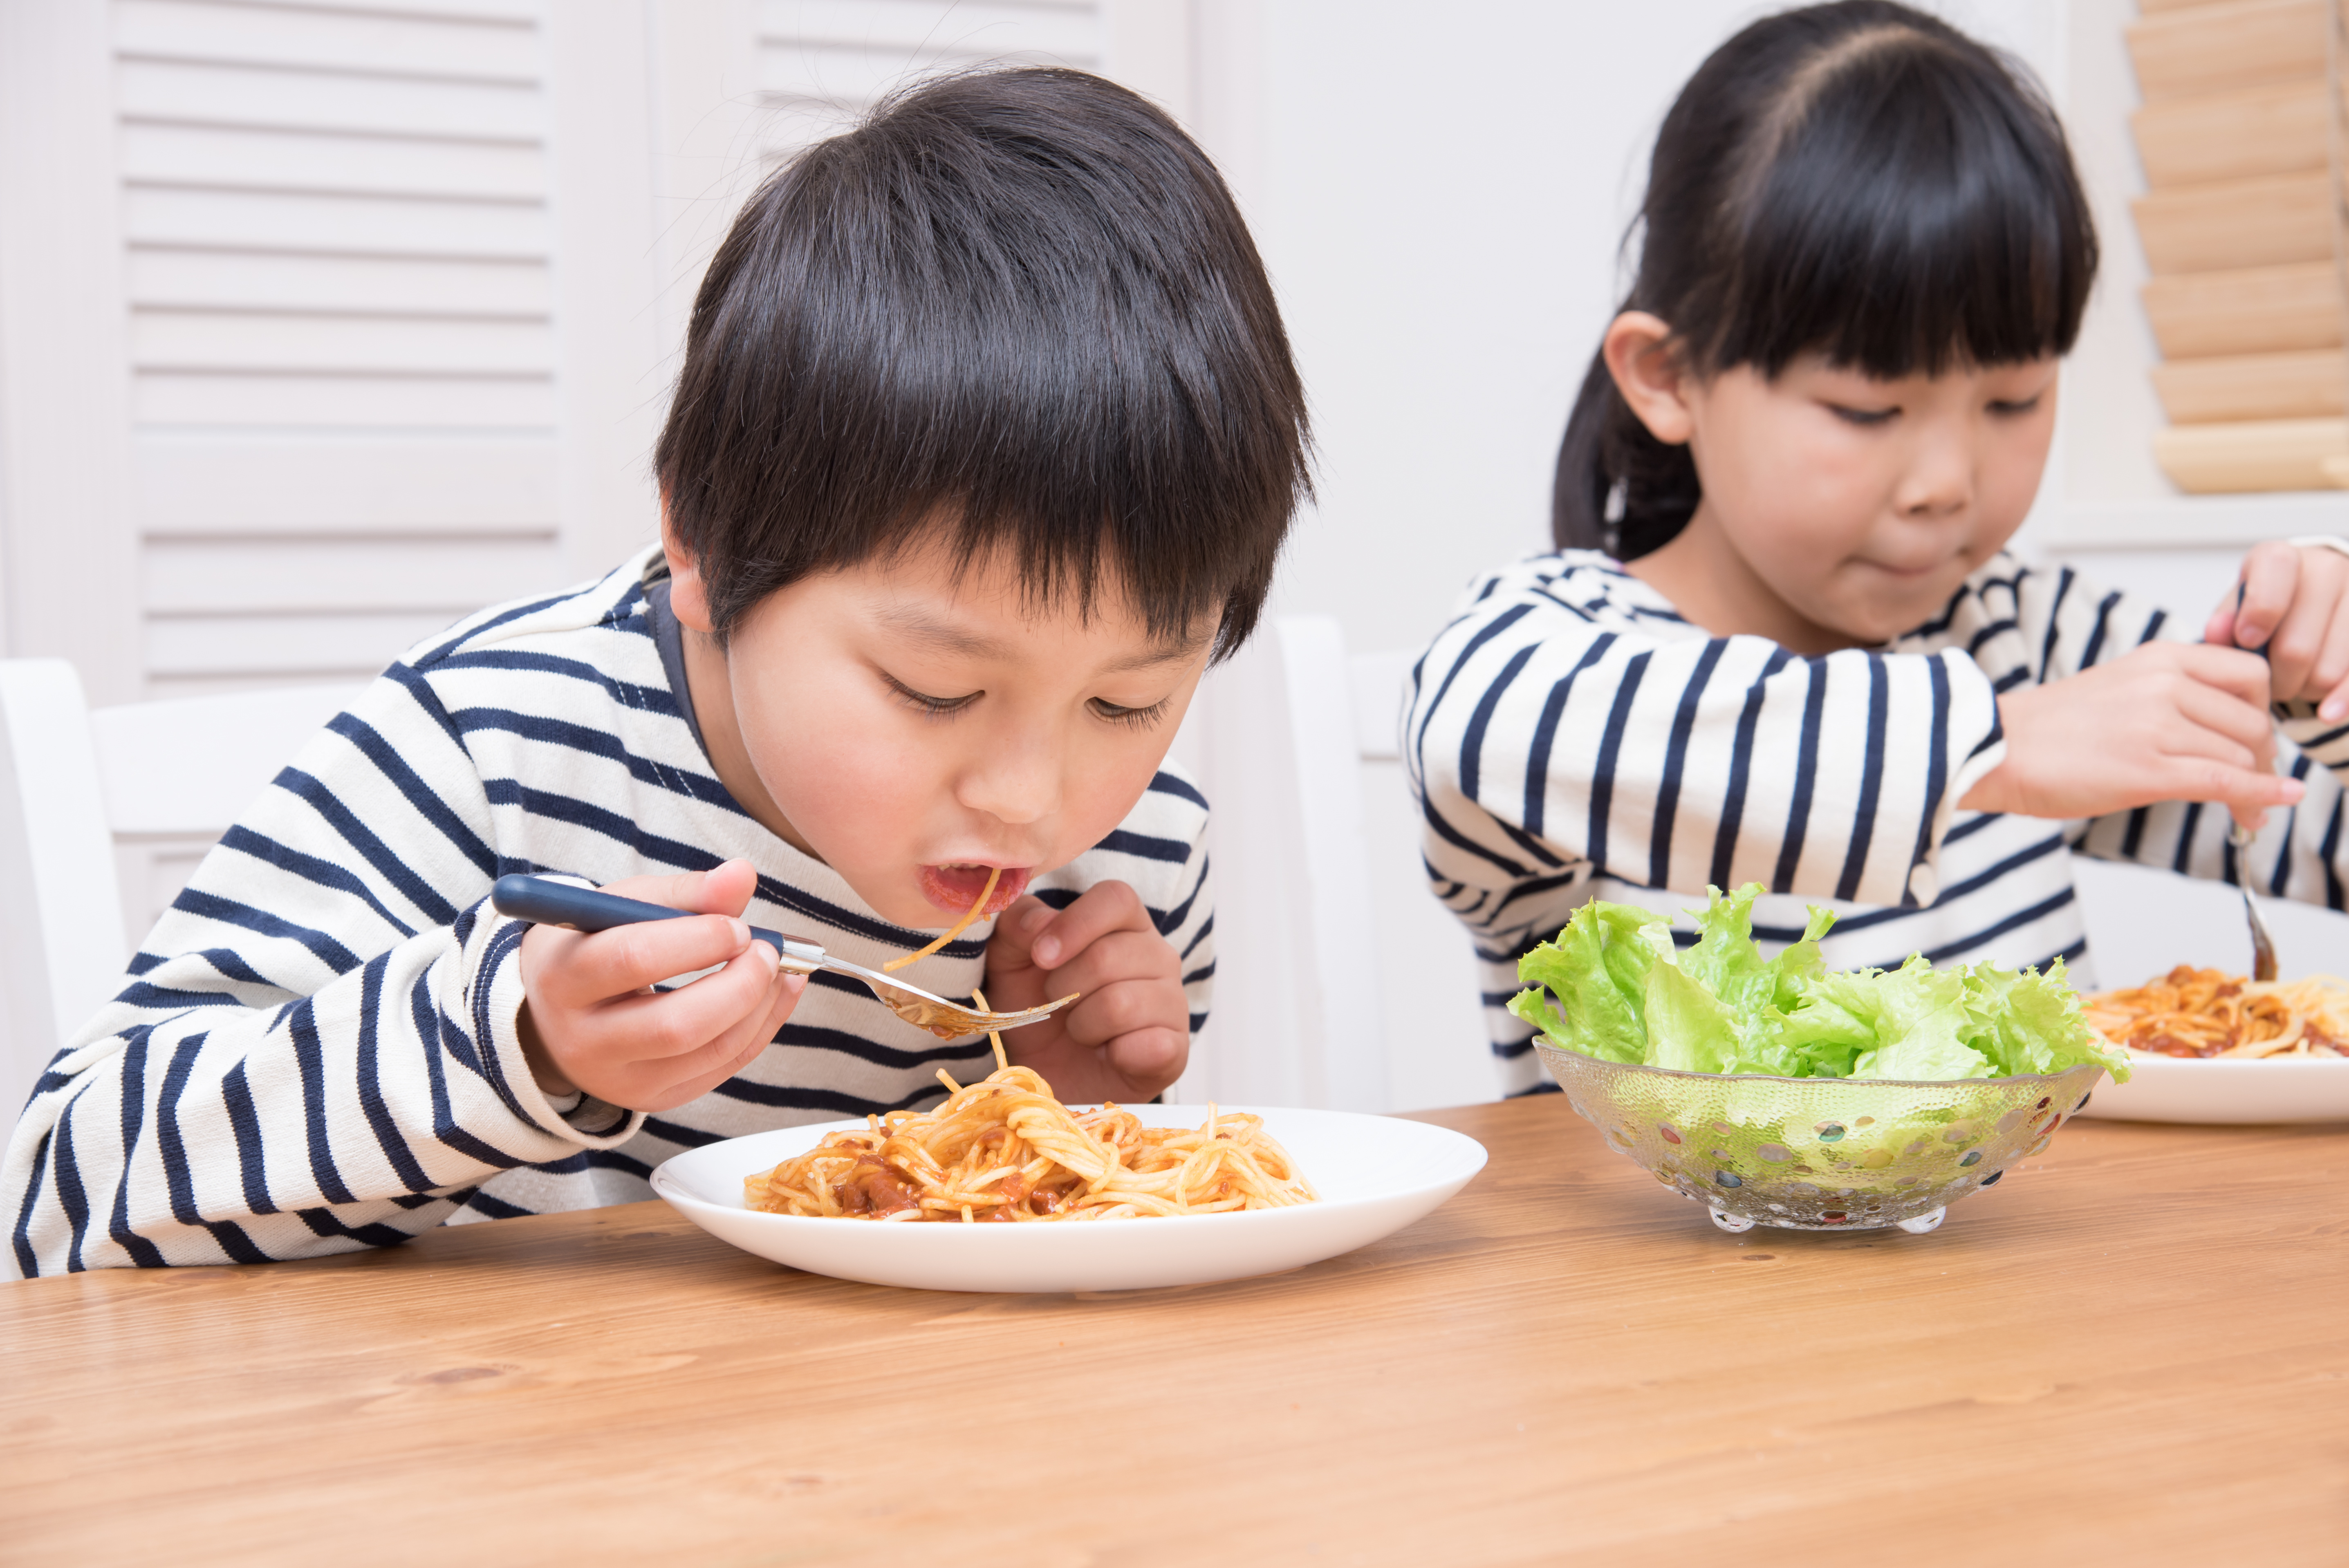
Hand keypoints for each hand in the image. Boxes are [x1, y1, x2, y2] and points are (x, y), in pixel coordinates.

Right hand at [515, 860, 803, 1111]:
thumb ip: (684, 892)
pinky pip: (724, 1067)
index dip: (698, 939)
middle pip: (675, 1024)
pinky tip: (777, 992)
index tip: (737, 925)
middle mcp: (584, 1041)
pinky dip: (762, 1027)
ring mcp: (619, 1080)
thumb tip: (743, 874)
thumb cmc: (594, 946)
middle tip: (767, 951)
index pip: (633, 958)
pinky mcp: (653, 1097)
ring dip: (761, 1006)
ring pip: (709, 1051)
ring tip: (780, 968)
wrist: (553, 1012)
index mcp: (563, 979)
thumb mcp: (622, 908)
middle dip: (739, 984)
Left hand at [982, 880, 1187, 1102]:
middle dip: (1064, 988)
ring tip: (1082, 1032)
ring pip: (1120, 1005)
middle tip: (1059, 1005)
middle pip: (1108, 957)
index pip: (1116, 898)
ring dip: (1083, 1026)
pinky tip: (1108, 1056)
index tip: (1040, 956)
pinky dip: (1114, 1055)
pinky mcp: (1176, 1049)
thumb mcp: (1012, 962)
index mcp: (1124, 924)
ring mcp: (1173, 1002)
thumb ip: (1019, 926)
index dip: (1075, 924)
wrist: (1051, 1076)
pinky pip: (1149, 1046)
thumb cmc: (1038, 1008)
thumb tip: (1039, 924)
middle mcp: (1158, 956)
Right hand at [1959, 642, 2303, 830]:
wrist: (1994, 748)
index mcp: (2161, 657)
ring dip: (2252, 788)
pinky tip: (2268, 807)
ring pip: (2240, 756)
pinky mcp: (2148, 769)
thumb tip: (2220, 726)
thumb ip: (2171, 692)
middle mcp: (2165, 684)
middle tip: (2250, 783)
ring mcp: (2157, 726)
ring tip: (2243, 811)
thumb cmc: (2049, 728)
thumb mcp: (2120, 686)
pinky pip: (2223, 782)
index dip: (2262, 711)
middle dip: (2260, 759)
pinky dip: (2257, 797)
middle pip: (2252, 722)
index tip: (2251, 738)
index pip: (2250, 675)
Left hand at [2203, 539, 2348, 719]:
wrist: (2312, 605)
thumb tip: (2218, 631)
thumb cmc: (2261, 613)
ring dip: (2304, 689)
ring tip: (2294, 680)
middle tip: (2267, 682)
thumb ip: (2223, 624)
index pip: (2277, 570)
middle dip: (2275, 678)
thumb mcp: (2235, 613)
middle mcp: (2327, 569)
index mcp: (2281, 559)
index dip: (2260, 611)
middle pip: (2297, 647)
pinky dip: (2341, 701)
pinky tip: (2328, 713)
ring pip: (2328, 671)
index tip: (2247, 640)